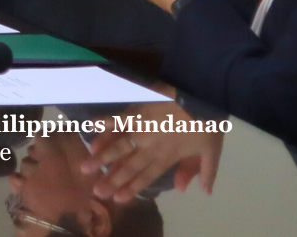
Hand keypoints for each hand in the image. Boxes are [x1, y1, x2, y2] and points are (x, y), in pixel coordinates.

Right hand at [80, 103, 220, 201]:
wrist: (201, 98)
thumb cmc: (207, 125)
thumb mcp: (211, 153)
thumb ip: (202, 173)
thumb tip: (192, 191)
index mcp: (167, 157)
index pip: (146, 177)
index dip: (131, 188)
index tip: (116, 199)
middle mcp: (149, 147)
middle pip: (128, 166)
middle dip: (111, 179)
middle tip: (95, 190)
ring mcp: (141, 129)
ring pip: (118, 146)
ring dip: (101, 158)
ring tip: (85, 167)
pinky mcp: (136, 111)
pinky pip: (118, 118)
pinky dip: (105, 122)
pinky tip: (90, 125)